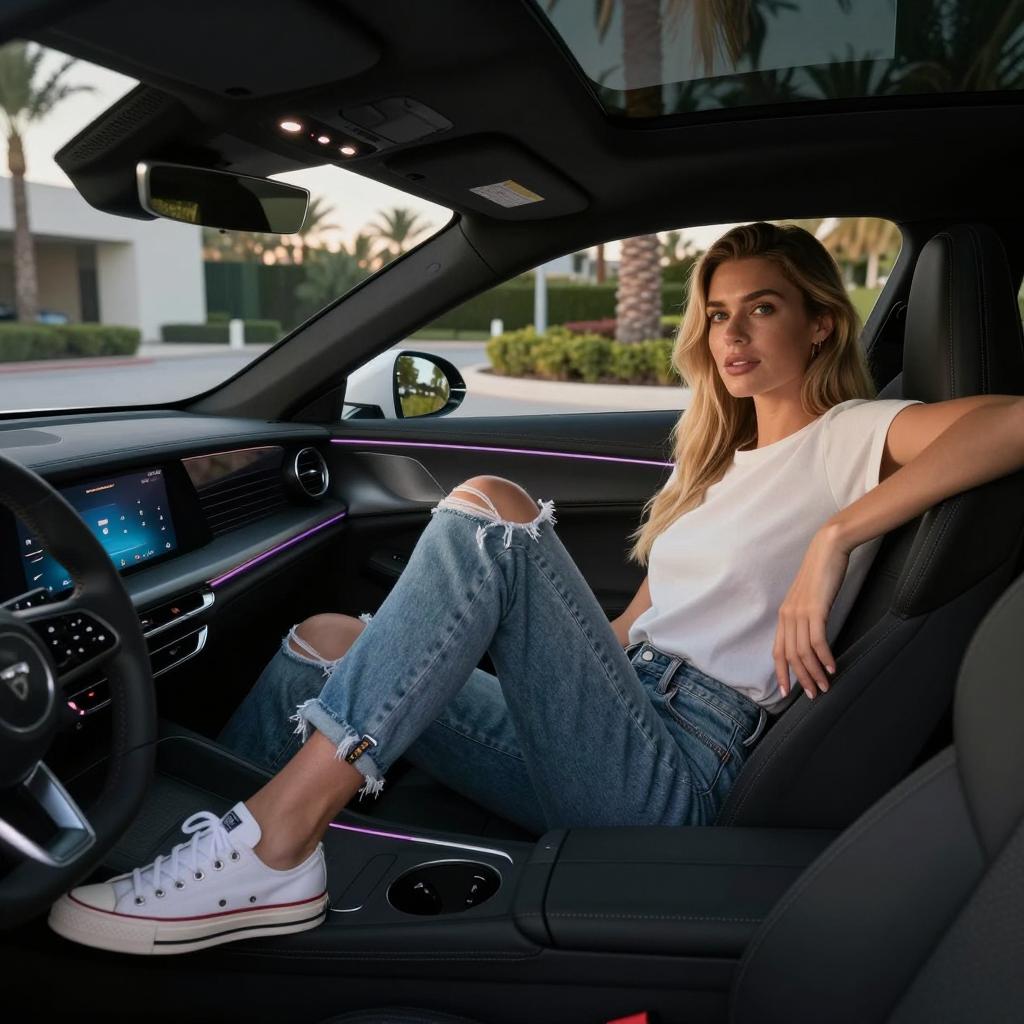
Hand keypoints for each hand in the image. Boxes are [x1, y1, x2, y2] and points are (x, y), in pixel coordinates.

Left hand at [773, 526, 849, 699]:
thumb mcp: (809, 600)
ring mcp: (800, 612)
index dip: (781, 673)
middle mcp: (788, 616)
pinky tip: (832, 667)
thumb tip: (812, 639)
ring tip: (825, 686)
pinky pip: (817, 640)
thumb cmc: (821, 575)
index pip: (778, 651)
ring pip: (803, 652)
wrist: (827, 550)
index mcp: (784, 615)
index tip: (786, 692)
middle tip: (812, 695)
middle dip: (800, 679)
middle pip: (790, 656)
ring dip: (814, 672)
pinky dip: (824, 657)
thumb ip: (807, 618)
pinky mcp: (815, 609)